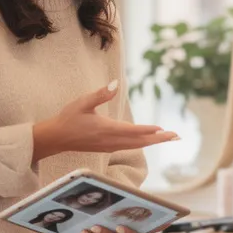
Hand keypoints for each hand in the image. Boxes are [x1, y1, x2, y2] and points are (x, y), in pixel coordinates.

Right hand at [33, 80, 177, 159]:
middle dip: (159, 139)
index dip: (148, 130)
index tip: (163, 129)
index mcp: (106, 129)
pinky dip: (142, 144)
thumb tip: (115, 84)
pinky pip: (130, 147)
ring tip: (169, 138)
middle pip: (140, 141)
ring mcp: (109, 146)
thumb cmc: (68, 118)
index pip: (132, 131)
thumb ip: (100, 94)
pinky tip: (149, 140)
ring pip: (136, 146)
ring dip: (154, 142)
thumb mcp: (82, 102)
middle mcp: (110, 141)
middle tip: (176, 136)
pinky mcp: (107, 148)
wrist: (56, 138)